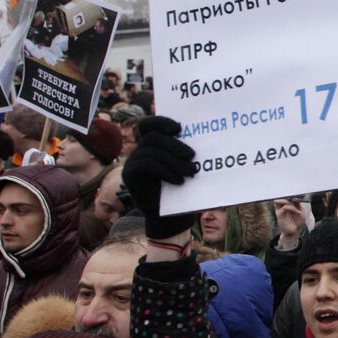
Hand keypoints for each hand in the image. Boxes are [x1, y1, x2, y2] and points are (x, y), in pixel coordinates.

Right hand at [121, 116, 196, 241]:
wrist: (171, 216)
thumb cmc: (184, 189)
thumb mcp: (187, 167)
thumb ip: (187, 153)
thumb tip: (207, 137)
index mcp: (154, 144)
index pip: (150, 124)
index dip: (161, 121)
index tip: (179, 128)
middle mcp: (141, 149)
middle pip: (154, 137)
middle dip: (174, 144)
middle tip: (192, 155)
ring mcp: (133, 161)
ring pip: (152, 151)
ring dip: (173, 161)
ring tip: (190, 172)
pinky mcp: (129, 174)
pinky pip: (146, 165)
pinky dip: (165, 171)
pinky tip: (179, 181)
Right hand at [272, 198, 306, 250]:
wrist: (295, 231)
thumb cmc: (297, 221)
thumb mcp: (300, 211)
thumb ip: (298, 204)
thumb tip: (296, 197)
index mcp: (286, 204)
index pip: (284, 196)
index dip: (289, 193)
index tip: (297, 193)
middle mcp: (281, 206)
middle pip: (279, 196)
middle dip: (287, 195)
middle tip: (294, 197)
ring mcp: (279, 210)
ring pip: (279, 200)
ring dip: (287, 200)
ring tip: (294, 203)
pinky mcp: (279, 215)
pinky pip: (284, 207)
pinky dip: (292, 208)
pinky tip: (298, 211)